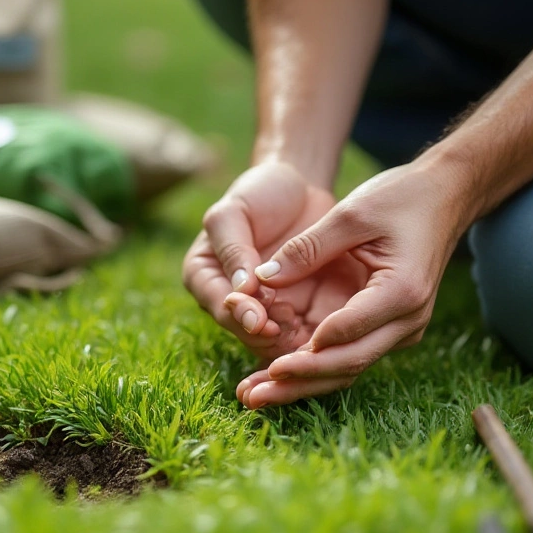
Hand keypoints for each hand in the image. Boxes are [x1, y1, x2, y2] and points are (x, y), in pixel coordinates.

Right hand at [183, 162, 364, 360]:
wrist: (300, 189)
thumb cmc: (259, 193)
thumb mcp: (234, 211)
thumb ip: (233, 248)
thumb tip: (240, 289)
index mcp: (205, 278)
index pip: (220, 306)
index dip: (239, 316)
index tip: (258, 318)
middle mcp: (232, 302)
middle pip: (246, 333)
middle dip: (267, 335)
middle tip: (289, 325)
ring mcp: (264, 311)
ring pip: (275, 344)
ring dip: (291, 344)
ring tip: (308, 334)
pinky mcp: (298, 314)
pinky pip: (304, 337)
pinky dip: (314, 340)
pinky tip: (327, 334)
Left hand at [235, 162, 468, 408]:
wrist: (444, 198)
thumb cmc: (402, 198)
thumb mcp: (351, 213)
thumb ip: (307, 248)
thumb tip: (261, 278)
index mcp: (401, 291)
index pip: (348, 332)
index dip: (308, 352)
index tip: (270, 366)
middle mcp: (408, 319)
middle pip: (349, 364)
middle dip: (300, 382)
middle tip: (253, 396)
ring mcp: (404, 328)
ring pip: (349, 368)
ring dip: (304, 384)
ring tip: (256, 397)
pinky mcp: (393, 327)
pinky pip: (352, 354)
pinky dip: (317, 367)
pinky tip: (280, 377)